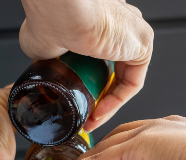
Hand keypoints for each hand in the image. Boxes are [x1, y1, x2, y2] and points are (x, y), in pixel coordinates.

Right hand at [19, 0, 153, 130]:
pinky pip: (133, 82)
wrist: (58, 12)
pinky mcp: (143, 43)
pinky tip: (98, 111)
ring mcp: (133, 32)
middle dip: (99, 99)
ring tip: (90, 120)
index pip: (101, 58)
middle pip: (115, 70)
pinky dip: (116, 101)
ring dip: (108, 104)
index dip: (88, 86)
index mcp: (100, 19)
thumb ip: (49, 58)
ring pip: (125, 78)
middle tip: (84, 117)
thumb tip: (42, 71)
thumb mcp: (43, 46)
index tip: (74, 103)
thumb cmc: (47, 19)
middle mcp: (120, 24)